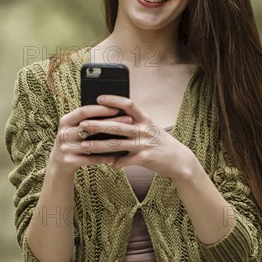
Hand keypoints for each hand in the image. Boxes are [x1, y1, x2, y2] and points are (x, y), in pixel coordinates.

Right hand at [48, 102, 133, 177]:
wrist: (59, 165)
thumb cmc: (74, 142)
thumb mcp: (74, 129)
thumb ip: (87, 120)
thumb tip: (113, 108)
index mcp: (65, 121)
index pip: (83, 111)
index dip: (100, 109)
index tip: (117, 108)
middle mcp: (63, 134)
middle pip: (89, 126)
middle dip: (111, 122)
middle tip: (129, 120)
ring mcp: (65, 148)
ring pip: (91, 144)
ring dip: (110, 142)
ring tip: (126, 138)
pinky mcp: (69, 162)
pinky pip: (90, 159)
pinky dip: (103, 158)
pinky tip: (115, 156)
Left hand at [77, 95, 195, 180]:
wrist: (179, 160)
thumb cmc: (161, 142)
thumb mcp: (150, 127)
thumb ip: (135, 122)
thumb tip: (114, 117)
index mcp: (145, 119)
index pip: (128, 104)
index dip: (113, 100)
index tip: (99, 98)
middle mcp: (144, 129)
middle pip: (117, 125)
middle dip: (98, 125)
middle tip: (82, 124)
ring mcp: (144, 144)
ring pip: (116, 144)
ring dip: (98, 145)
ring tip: (84, 145)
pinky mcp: (144, 158)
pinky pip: (125, 161)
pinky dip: (115, 163)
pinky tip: (106, 164)